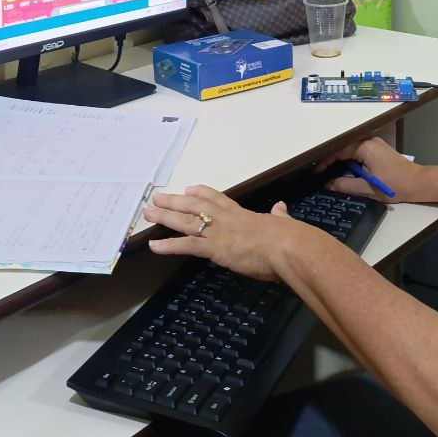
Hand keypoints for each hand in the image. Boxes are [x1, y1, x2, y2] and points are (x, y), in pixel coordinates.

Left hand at [144, 185, 314, 281]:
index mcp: (243, 215)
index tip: (189, 188)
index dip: (201, 193)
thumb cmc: (289, 237)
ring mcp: (219, 232)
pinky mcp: (215, 248)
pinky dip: (168, 245)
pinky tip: (153, 245)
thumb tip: (282, 208)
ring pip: (186, 221)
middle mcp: (227, 219)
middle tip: (157, 197)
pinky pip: (187, 245)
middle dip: (175, 201)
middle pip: (195, 205)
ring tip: (148, 212)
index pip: (218, 199)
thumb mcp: (283, 223)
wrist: (288, 246)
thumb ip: (279, 216)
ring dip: (165, 216)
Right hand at [314, 136, 426, 202]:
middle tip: (321, 173)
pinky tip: (347, 170)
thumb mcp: (367, 188)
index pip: (338, 151)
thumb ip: (345, 185)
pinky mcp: (380, 149)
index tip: (316, 172)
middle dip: (332, 160)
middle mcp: (369, 141)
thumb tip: (327, 184)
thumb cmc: (394, 185)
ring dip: (342, 160)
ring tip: (330, 172)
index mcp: (365, 147)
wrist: (418, 183)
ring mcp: (376, 144)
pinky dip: (351, 160)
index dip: (325, 162)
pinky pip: (360, 152)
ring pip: (352, 150)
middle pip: (344, 149)